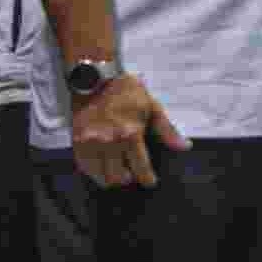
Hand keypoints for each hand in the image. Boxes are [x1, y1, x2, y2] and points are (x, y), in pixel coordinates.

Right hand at [70, 73, 189, 187]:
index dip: (147, 179)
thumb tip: (184, 146)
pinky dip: (94, 171)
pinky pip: (84, 167)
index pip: (141, 168)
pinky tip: (103, 165)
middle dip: (128, 179)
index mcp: (130, 133)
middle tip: (132, 174)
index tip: (150, 181)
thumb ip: (167, 131)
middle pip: (118, 177)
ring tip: (118, 171)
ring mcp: (90, 142)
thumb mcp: (153, 108)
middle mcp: (109, 141)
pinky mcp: (77, 140)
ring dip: (111, 177)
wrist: (98, 79)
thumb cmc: (128, 92)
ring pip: (100, 176)